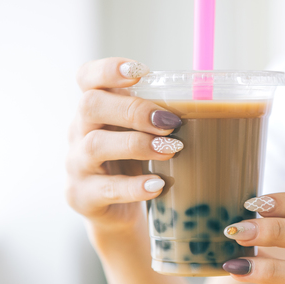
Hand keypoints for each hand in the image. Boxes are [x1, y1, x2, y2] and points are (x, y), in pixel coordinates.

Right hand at [66, 58, 183, 240]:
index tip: (141, 71)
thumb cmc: (133, 164)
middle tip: (169, 121)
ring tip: (171, 149)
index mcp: (95, 110)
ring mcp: (76, 165)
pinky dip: (134, 186)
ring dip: (137, 144)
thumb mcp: (141, 135)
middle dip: (133, 109)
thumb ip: (159, 116)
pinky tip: (157, 185)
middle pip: (91, 105)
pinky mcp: (83, 196)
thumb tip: (208, 103)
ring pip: (95, 145)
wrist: (115, 214)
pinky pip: (106, 189)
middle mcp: (79, 132)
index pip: (87, 77)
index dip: (108, 69)